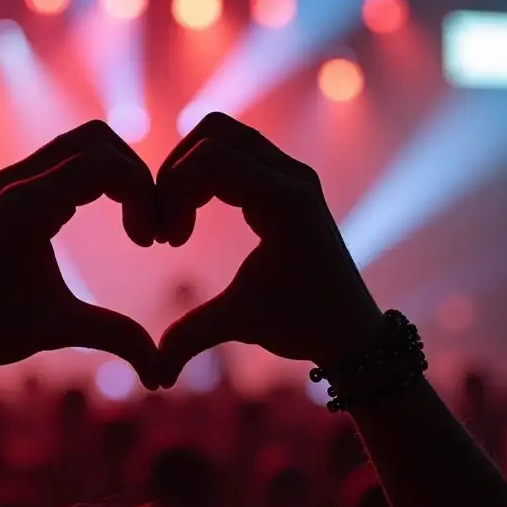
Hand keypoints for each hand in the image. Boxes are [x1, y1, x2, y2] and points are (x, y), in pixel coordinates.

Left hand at [0, 121, 160, 388]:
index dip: (143, 193)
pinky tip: (117, 222)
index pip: (103, 164)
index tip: (154, 240)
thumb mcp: (59, 330)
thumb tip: (162, 372)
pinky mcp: (14, 190)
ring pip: (84, 146)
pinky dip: (102, 182)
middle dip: (136, 176)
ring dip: (120, 177)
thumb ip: (115, 338)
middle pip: (97, 140)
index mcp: (25, 205)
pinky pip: (69, 162)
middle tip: (151, 228)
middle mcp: (16, 181)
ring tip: (139, 228)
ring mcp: (12, 181)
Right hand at [155, 113, 382, 387]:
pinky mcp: (287, 182)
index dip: (171, 190)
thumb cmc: (304, 325)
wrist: (352, 330)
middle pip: (212, 131)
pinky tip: (193, 218)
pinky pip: (235, 154)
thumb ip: (192, 337)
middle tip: (166, 226)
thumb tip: (154, 375)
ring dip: (188, 171)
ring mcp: (292, 174)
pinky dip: (204, 176)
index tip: (165, 241)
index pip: (209, 157)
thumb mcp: (242, 324)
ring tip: (176, 224)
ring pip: (222, 136)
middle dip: (175, 172)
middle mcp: (292, 176)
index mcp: (284, 201)